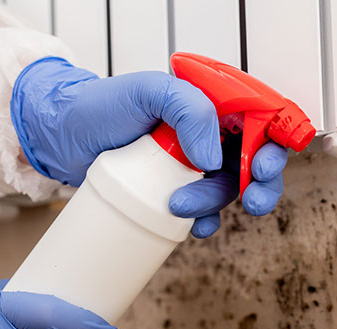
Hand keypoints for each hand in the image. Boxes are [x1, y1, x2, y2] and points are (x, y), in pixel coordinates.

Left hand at [11, 57, 286, 237]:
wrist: (64, 138)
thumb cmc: (102, 106)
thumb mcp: (147, 91)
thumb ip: (188, 109)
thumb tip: (213, 158)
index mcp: (212, 104)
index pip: (260, 121)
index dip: (272, 146)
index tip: (261, 167)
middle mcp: (209, 134)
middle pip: (255, 161)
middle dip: (260, 184)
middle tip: (250, 199)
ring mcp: (194, 165)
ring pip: (228, 190)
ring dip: (216, 204)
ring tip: (180, 206)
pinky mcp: (178, 190)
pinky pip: (205, 211)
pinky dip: (205, 222)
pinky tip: (193, 229)